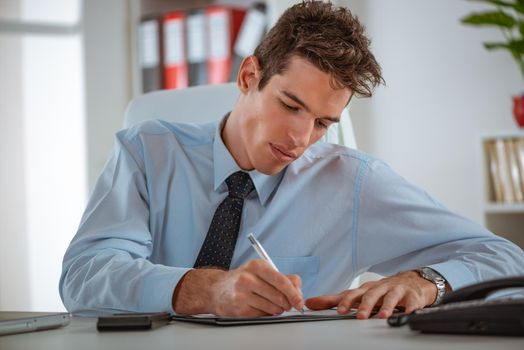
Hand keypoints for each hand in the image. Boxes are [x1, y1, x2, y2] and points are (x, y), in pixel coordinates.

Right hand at [173, 259, 303, 316]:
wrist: (216, 289)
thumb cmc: (243, 279)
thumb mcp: (261, 271)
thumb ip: (283, 277)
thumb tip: (298, 289)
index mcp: (256, 266)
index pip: (281, 280)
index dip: (294, 293)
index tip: (299, 301)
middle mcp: (248, 278)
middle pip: (279, 296)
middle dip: (287, 303)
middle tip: (287, 305)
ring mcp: (242, 294)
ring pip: (272, 307)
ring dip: (277, 309)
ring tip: (273, 305)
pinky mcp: (239, 309)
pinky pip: (262, 314)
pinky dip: (266, 313)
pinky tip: (260, 307)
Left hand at [305, 271, 436, 318]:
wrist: (411, 281)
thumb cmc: (379, 290)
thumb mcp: (357, 294)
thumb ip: (333, 300)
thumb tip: (309, 303)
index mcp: (365, 289)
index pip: (353, 294)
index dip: (345, 302)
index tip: (339, 311)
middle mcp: (379, 288)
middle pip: (371, 295)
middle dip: (365, 305)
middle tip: (359, 317)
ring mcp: (396, 291)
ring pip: (390, 297)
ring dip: (386, 306)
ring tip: (382, 317)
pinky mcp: (412, 297)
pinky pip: (412, 303)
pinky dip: (410, 308)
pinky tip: (408, 314)